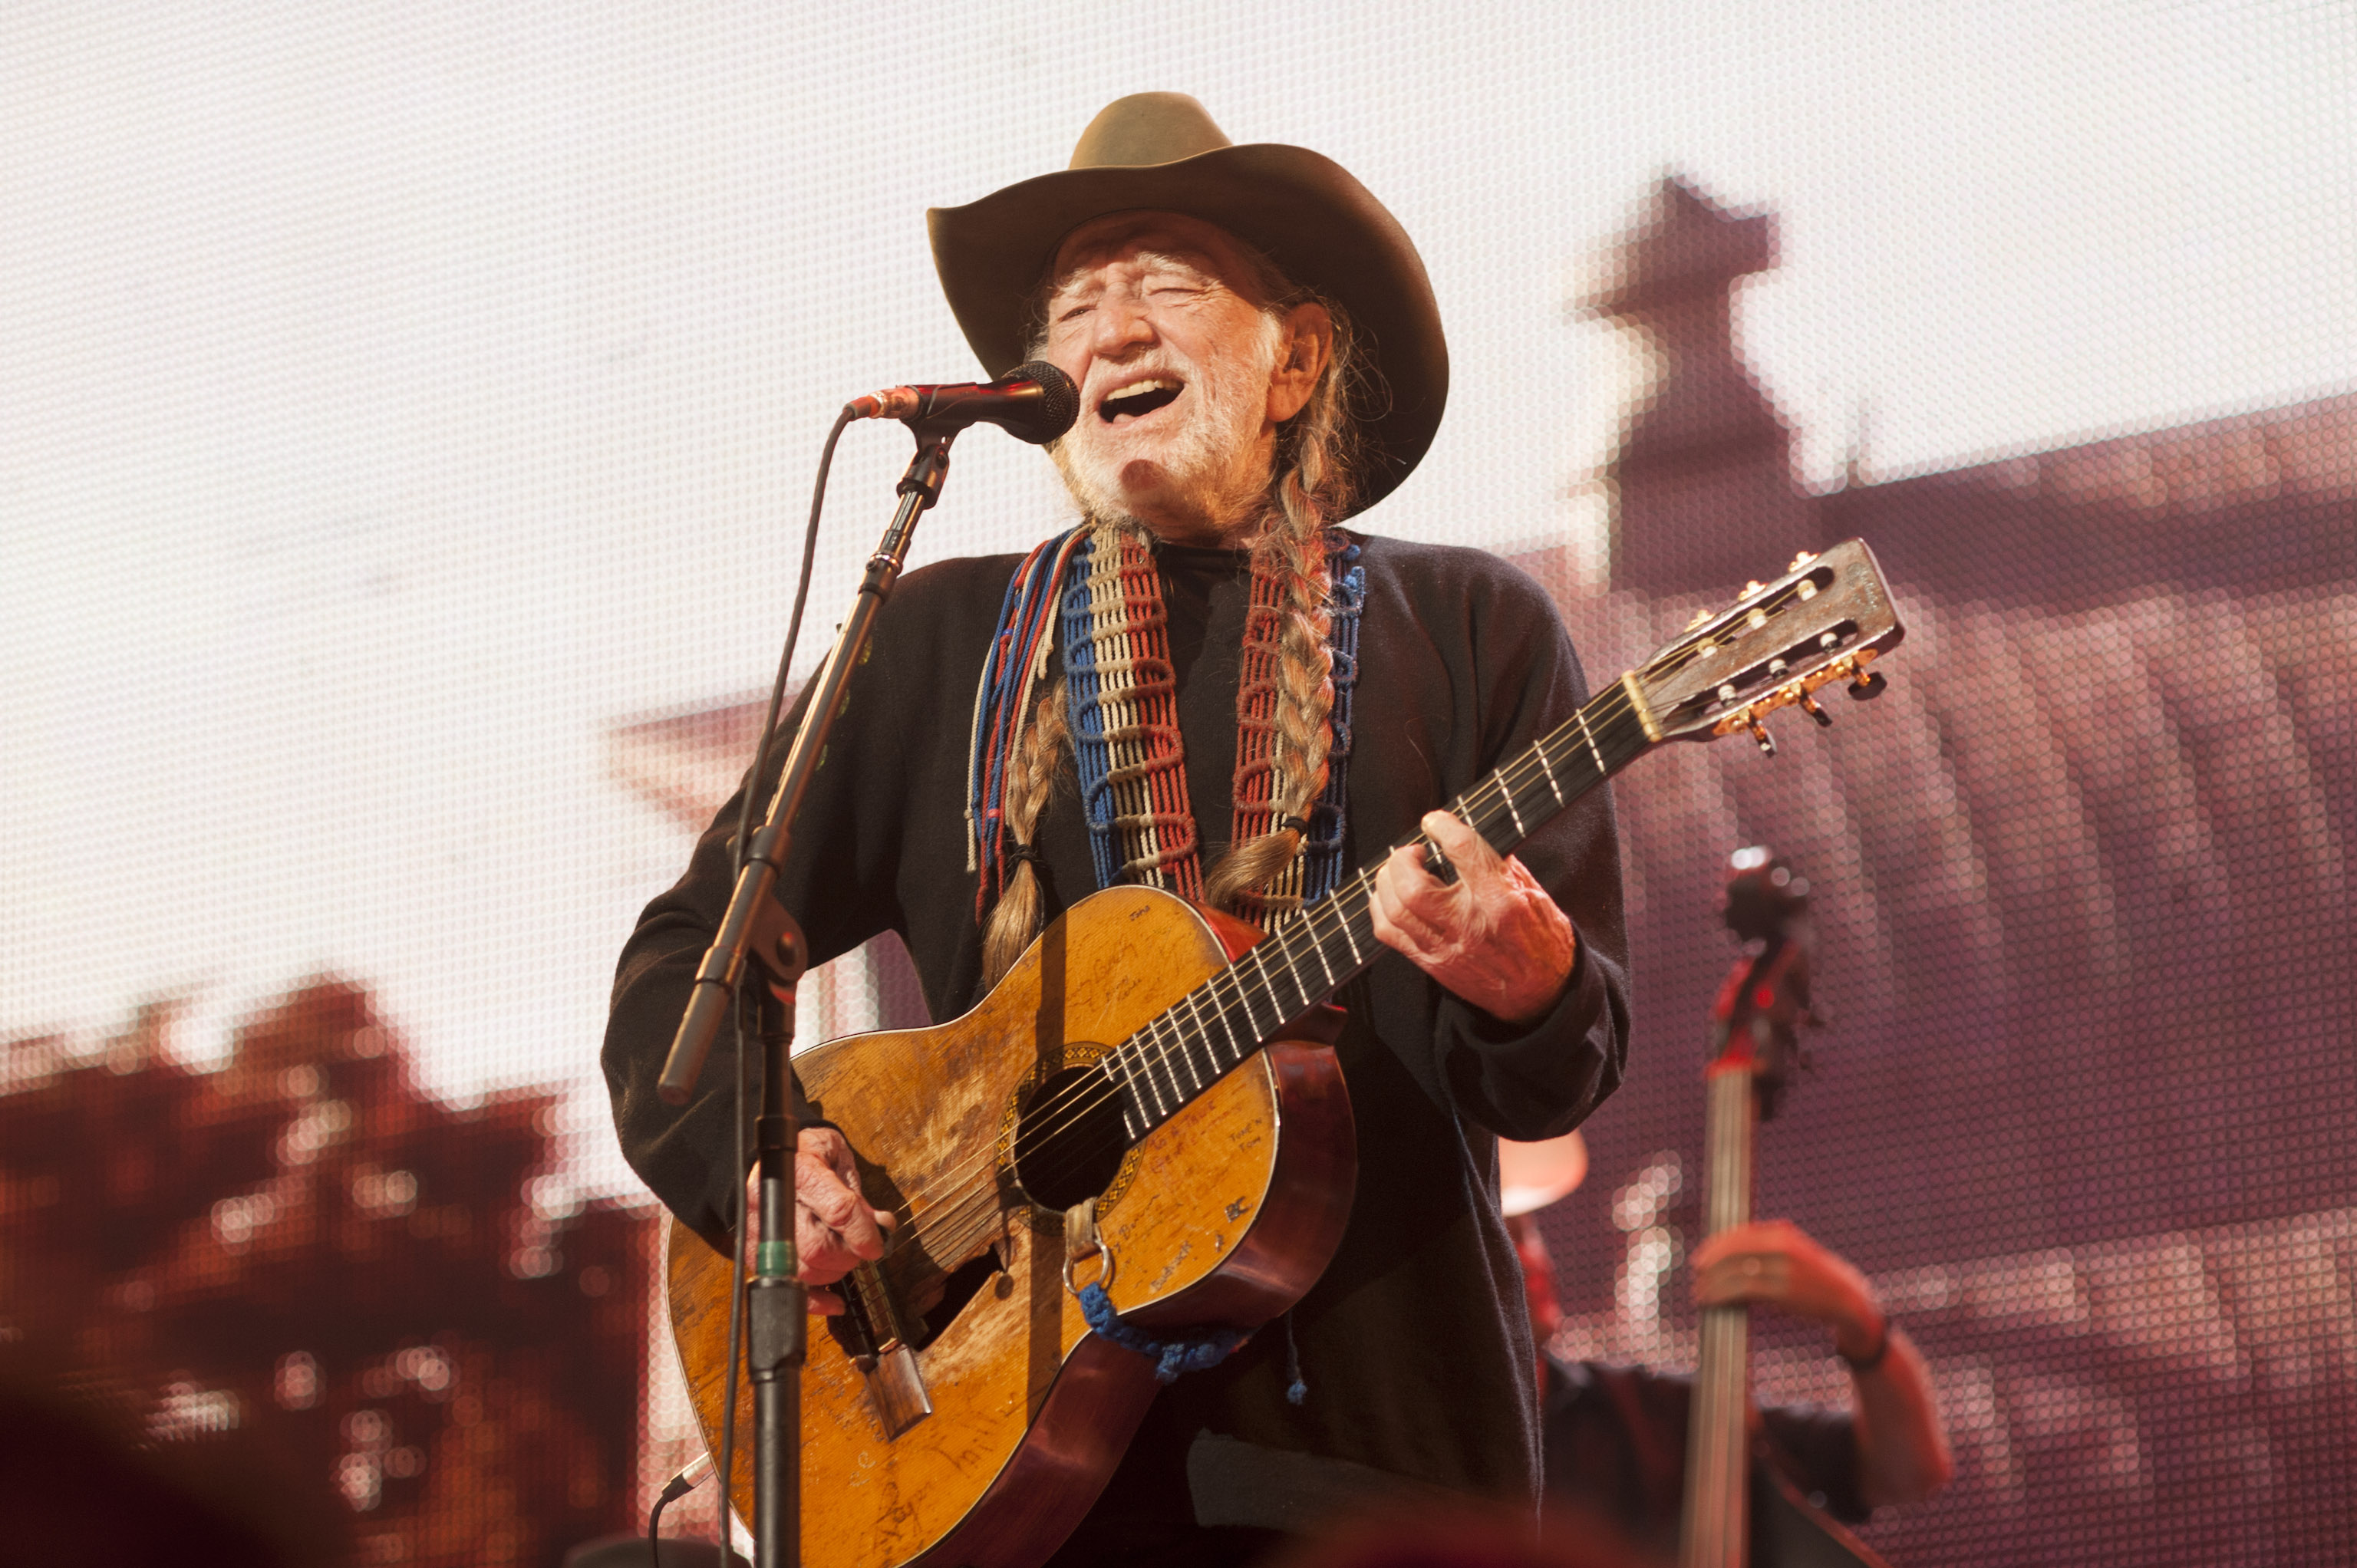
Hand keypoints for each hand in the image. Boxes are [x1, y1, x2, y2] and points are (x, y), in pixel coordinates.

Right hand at [752, 1125, 891, 1314]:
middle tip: (860, 1248)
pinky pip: (785, 1286)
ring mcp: (762, 1230)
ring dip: (834, 1274)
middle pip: (818, 1248)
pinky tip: (833, 1300)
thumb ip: (858, 1195)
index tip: (877, 1244)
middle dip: (848, 1256)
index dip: (862, 1233)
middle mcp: (774, 1202)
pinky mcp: (756, 1252)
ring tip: (843, 1256)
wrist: (773, 1158)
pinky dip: (813, 1300)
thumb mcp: (839, 1159)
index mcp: (800, 1170)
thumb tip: (881, 1226)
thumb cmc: (811, 1155)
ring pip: (803, 1272)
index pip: (838, 1210)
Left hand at [1369, 810, 1576, 1026]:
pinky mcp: (1432, 964)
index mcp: (1502, 899)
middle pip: (1413, 888)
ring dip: (1387, 881)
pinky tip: (1391, 896)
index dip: (1443, 827)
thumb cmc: (1539, 936)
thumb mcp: (1531, 889)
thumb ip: (1497, 861)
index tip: (1435, 821)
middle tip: (1414, 852)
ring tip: (1399, 870)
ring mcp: (1447, 948)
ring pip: (1394, 910)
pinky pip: (1389, 933)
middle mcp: (1470, 925)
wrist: (1542, 991)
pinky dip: (1381, 907)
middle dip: (1403, 860)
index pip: (1464, 850)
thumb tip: (1462, 834)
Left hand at [1691, 1219, 1883, 1359]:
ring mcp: (1782, 1267)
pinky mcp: (1783, 1290)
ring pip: (1735, 1271)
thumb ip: (1768, 1248)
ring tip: (1699, 1292)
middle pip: (1733, 1250)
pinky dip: (1721, 1294)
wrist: (1849, 1300)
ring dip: (1712, 1282)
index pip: (1739, 1235)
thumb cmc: (1816, 1279)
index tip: (1701, 1257)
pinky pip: (1742, 1289)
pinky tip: (1711, 1301)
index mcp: (1783, 1233)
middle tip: (1696, 1274)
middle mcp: (1781, 1245)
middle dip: (1710, 1262)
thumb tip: (1729, 1255)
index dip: (1716, 1246)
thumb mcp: (1795, 1253)